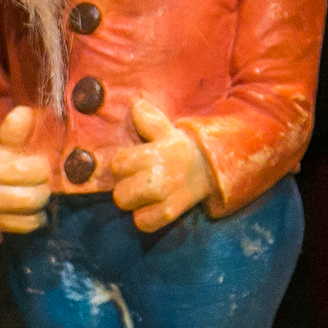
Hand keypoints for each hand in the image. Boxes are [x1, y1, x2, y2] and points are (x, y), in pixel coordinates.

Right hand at [0, 107, 49, 233]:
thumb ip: (15, 130)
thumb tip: (25, 112)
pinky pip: (29, 224)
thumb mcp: (6, 143)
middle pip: (33, 188)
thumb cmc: (2, 162)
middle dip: (42, 183)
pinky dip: (36, 218)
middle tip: (40, 179)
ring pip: (32, 205)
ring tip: (37, 192)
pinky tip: (32, 210)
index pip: (21, 167)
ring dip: (40, 200)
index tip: (41, 163)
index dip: (37, 168)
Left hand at [109, 99, 213, 232]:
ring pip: (129, 208)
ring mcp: (165, 199)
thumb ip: (148, 118)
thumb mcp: (165, 129)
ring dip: (134, 203)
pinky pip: (144, 224)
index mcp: (154, 154)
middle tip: (136, 180)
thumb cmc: (180, 148)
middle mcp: (158, 178)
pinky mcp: (170, 215)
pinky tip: (151, 207)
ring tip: (144, 194)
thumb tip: (135, 103)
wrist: (210, 169)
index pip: (117, 165)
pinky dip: (145, 218)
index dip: (121, 163)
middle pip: (119, 193)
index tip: (133, 160)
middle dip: (124, 186)